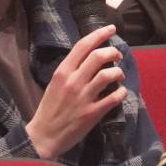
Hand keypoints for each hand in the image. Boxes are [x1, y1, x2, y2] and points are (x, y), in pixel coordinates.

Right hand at [26, 24, 125, 159]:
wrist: (44, 135)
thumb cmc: (49, 108)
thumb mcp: (55, 83)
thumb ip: (70, 70)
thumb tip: (88, 58)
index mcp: (62, 72)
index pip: (82, 46)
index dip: (99, 34)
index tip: (111, 29)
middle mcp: (73, 81)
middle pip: (98, 57)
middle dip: (112, 52)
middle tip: (118, 55)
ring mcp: (83, 97)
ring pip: (108, 75)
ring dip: (118, 72)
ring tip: (120, 74)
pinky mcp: (92, 113)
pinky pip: (113, 98)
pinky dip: (121, 92)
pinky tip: (121, 92)